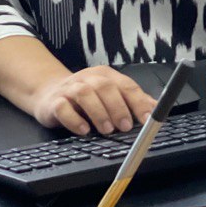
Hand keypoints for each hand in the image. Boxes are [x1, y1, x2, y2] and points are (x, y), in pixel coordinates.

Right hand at [31, 66, 155, 135]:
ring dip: (98, 113)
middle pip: (106, 87)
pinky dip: (74, 120)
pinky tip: (84, 130)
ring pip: (85, 94)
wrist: (49, 92)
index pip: (126, 86)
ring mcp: (70, 89)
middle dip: (118, 107)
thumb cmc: (85, 97)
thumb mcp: (110, 95)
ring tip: (107, 130)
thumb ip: (132, 101)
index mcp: (106, 76)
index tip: (148, 119)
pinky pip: (62, 108)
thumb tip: (156, 108)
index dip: (138, 102)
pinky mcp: (54, 102)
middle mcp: (88, 79)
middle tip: (126, 126)